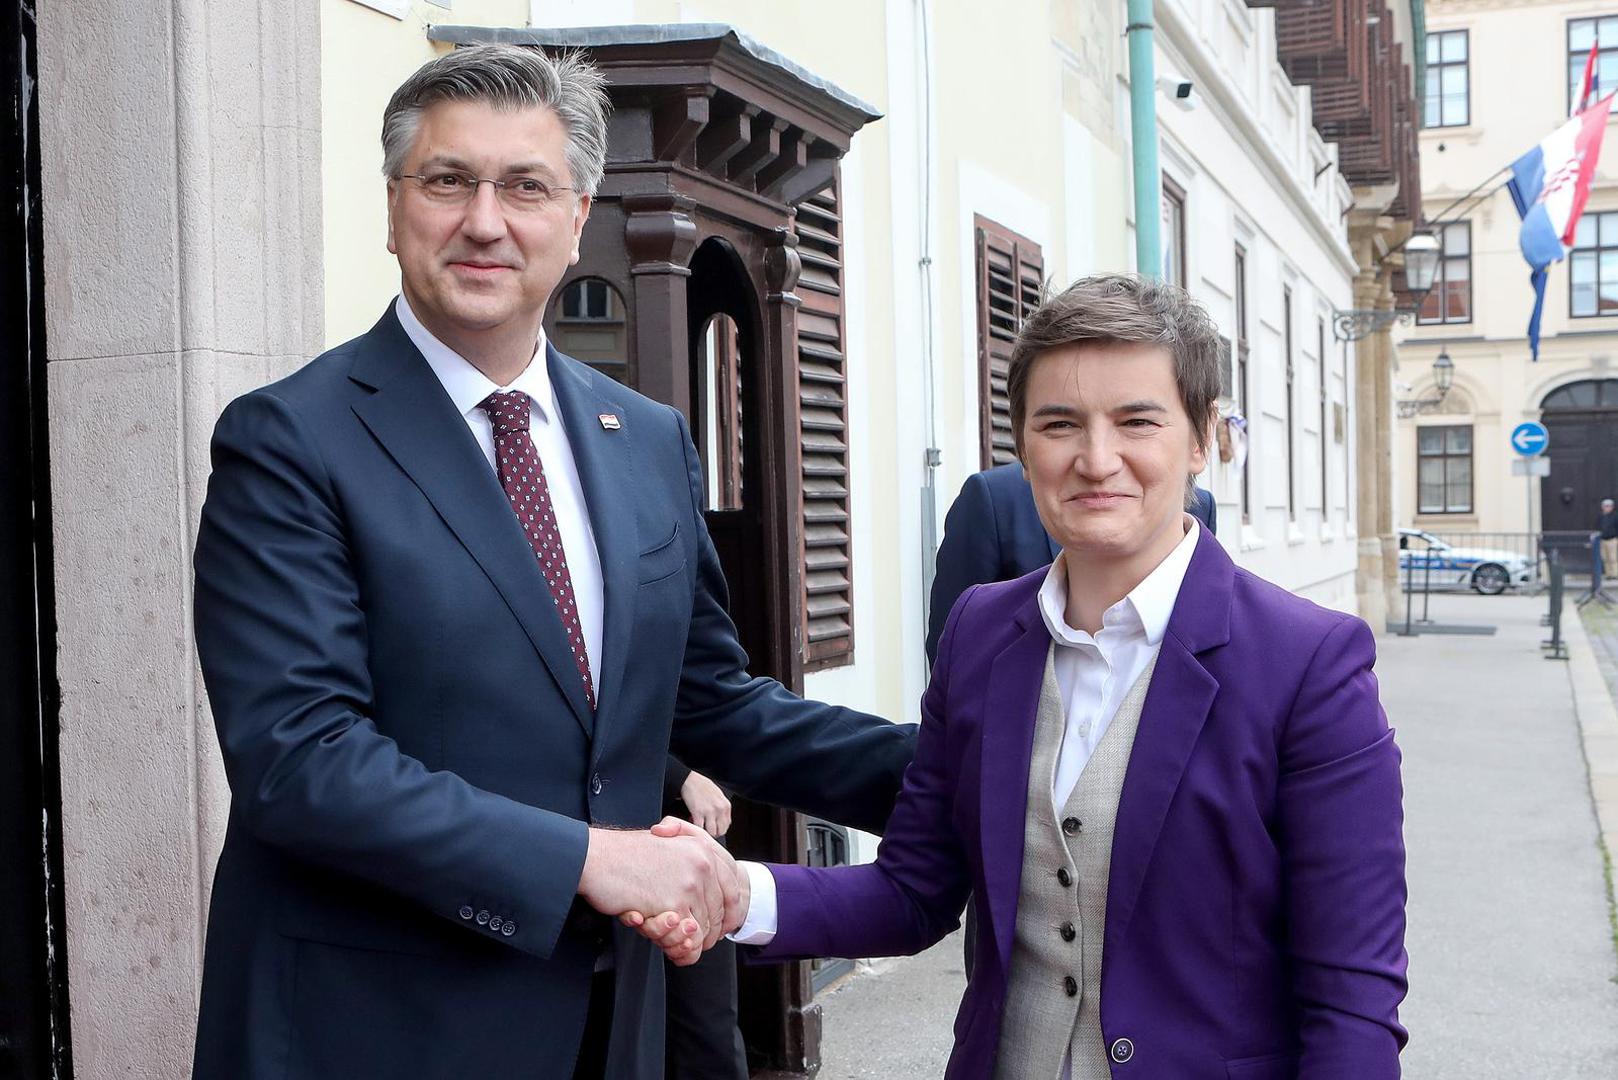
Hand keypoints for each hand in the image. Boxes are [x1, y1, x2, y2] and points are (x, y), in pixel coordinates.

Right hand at [619, 819, 752, 963]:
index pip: (732, 889)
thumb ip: (690, 865)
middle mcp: (703, 865)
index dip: (728, 914)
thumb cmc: (624, 855)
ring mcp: (690, 884)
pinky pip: (685, 939)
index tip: (720, 929)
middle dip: (704, 934)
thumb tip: (703, 899)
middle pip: (718, 914)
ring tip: (665, 939)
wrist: (597, 857)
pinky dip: (675, 947)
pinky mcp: (673, 905)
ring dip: (683, 942)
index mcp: (703, 849)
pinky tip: (660, 942)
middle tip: (686, 944)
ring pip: (701, 930)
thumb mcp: (668, 846)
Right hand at [679, 770, 731, 837]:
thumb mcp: (718, 795)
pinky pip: (699, 828)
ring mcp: (709, 811)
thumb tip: (721, 821)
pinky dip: (695, 828)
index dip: (719, 829)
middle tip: (705, 828)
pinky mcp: (698, 812)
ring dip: (704, 831)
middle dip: (712, 832)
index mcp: (726, 805)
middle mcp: (720, 809)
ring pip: (711, 832)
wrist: (690, 779)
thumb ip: (721, 808)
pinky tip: (692, 821)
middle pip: (720, 831)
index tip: (713, 827)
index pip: (727, 825)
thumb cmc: (702, 786)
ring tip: (699, 825)